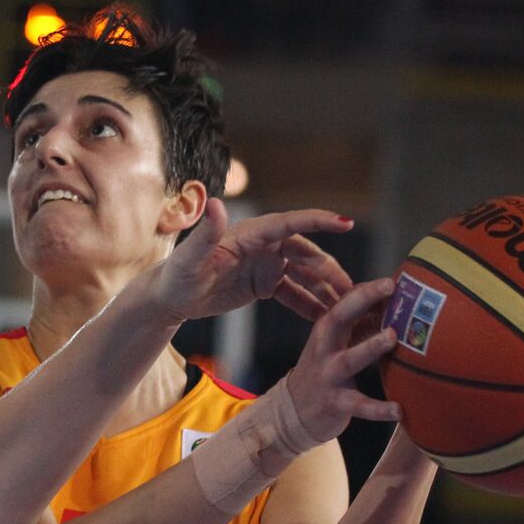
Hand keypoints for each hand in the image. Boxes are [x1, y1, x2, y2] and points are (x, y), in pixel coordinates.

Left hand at [153, 197, 354, 322]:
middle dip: (330, 271)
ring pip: (305, 274)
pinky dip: (310, 305)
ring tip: (349, 307)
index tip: (345, 223)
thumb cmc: (177, 274)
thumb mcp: (191, 257)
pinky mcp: (264, 284)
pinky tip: (328, 320)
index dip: (318, 221)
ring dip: (326, 289)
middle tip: (353, 291)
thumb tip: (216, 203)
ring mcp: (266, 264)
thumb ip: (206, 232)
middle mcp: (263, 245)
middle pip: (306, 254)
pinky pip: (294, 293)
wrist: (171, 297)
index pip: (289, 223)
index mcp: (250, 234)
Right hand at [284, 277, 401, 442]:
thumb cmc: (322, 370)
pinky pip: (359, 405)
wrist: (291, 410)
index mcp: (326, 330)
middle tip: (389, 288)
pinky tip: (399, 410)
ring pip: (349, 359)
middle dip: (362, 300)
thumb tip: (390, 303)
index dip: (366, 290)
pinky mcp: (334, 403)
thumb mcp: (333, 343)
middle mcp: (324, 348)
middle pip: (339, 318)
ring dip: (370, 346)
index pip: (344, 302)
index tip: (391, 281)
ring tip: (392, 338)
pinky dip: (378, 409)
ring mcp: (328, 375)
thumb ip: (357, 324)